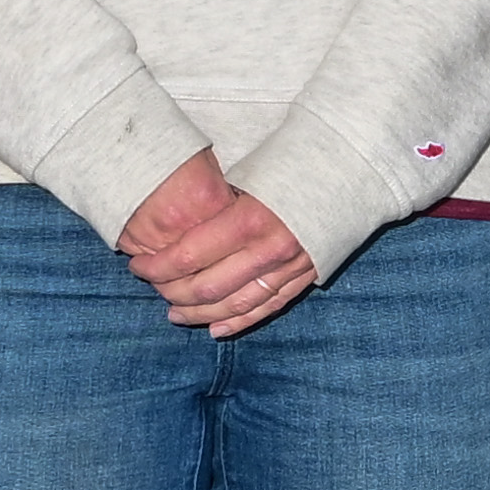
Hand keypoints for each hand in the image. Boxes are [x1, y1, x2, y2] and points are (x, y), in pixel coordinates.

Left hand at [123, 150, 324, 336]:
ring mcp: (291, 268)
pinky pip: (266, 308)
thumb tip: (174, 224)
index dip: (158, 266)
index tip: (138, 265)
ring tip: (173, 314)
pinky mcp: (306, 277)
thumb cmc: (292, 160)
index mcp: (250, 218)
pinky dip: (239, 322)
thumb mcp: (249, 173)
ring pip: (235, 305)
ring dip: (199, 314)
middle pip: (208, 287)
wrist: (351, 167)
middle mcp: (270, 250)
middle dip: (172, 291)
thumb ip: (216, 204)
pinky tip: (215, 328)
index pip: (190, 256)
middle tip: (152, 287)